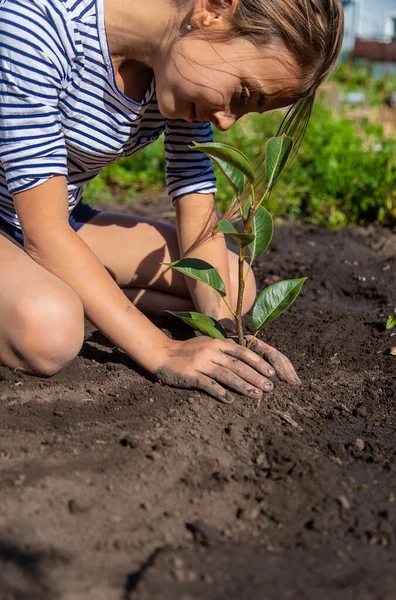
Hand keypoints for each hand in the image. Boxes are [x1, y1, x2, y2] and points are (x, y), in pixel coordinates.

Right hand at [154, 336, 299, 403]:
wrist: (161, 353)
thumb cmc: (187, 350)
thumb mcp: (206, 343)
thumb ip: (224, 348)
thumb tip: (245, 356)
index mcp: (217, 343)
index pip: (242, 352)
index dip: (258, 362)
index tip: (271, 372)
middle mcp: (211, 351)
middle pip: (238, 365)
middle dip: (256, 376)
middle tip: (270, 387)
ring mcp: (201, 363)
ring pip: (226, 375)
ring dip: (243, 386)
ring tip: (256, 394)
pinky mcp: (191, 375)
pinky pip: (208, 385)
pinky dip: (220, 392)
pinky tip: (230, 400)